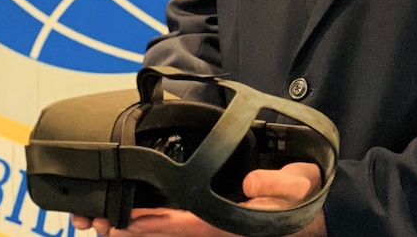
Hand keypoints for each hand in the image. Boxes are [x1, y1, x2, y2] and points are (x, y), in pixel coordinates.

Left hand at [71, 162, 325, 235]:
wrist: (319, 216)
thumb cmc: (308, 201)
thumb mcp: (301, 186)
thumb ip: (279, 183)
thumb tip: (251, 183)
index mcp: (234, 227)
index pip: (187, 228)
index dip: (155, 226)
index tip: (124, 221)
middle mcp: (219, 233)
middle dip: (132, 232)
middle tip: (97, 223)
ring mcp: (215, 232)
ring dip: (136, 231)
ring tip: (102, 223)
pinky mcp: (213, 228)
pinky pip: (177, 229)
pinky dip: (152, 227)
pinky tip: (133, 221)